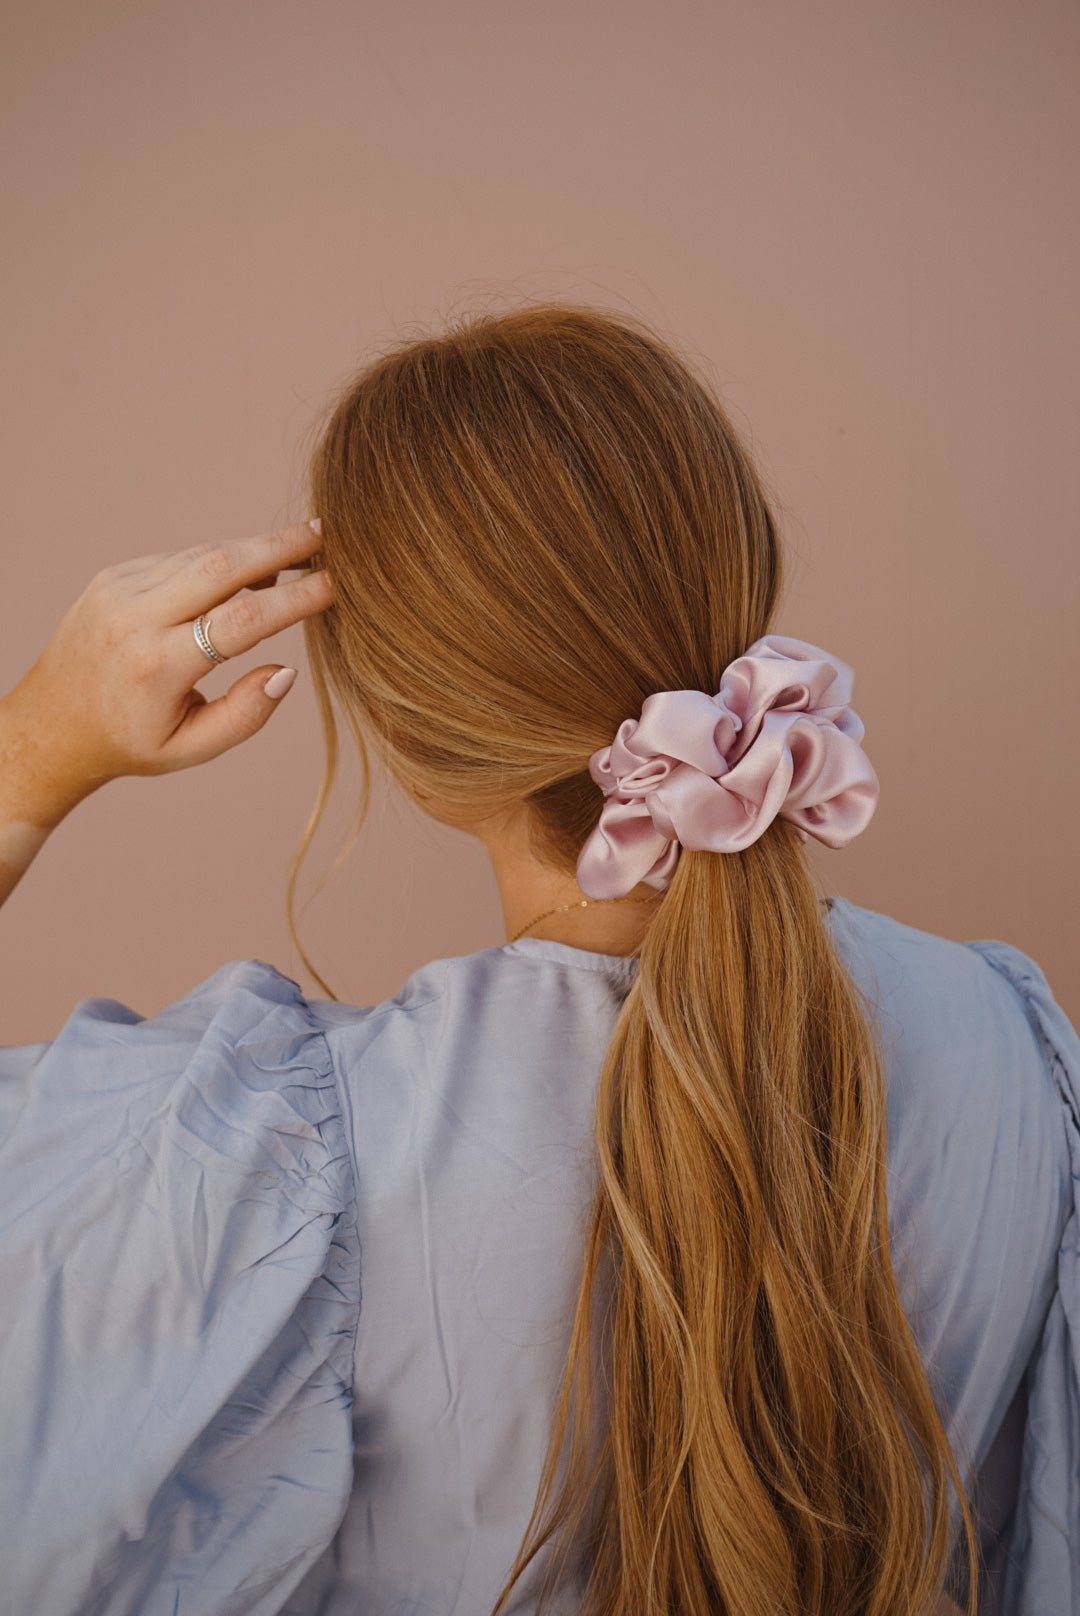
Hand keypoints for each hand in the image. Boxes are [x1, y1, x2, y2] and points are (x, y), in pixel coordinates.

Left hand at [1, 520, 332, 825]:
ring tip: (301, 547)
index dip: (293, 599)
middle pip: (221, 566)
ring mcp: (119, 590)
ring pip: (201, 555)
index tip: (333, 586)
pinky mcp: (114, 576)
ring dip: (254, 548)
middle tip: (326, 535)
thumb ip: (244, 716)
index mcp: (156, 667)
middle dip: (279, 547)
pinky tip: (251, 565)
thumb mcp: (190, 749)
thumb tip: (287, 672)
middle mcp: (134, 619)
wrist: (52, 723)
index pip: (241, 621)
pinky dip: (220, 559)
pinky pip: (179, 558)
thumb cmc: (130, 741)